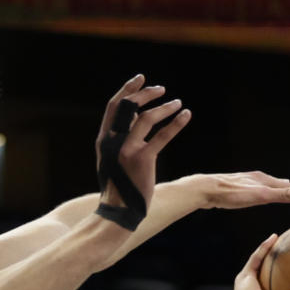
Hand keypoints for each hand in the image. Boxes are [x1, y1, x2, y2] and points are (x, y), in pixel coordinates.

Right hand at [96, 74, 190, 221]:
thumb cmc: (117, 187)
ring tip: (177, 102)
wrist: (118, 211)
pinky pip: (162, 136)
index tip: (140, 78)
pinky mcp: (143, 160)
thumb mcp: (109, 160)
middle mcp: (114, 141)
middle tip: (161, 89)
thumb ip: (117, 140)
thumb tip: (131, 121)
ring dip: (164, 107)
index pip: (114, 106)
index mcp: (104, 139)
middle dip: (146, 94)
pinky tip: (186, 114)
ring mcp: (128, 150)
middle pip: (129, 106)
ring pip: (147, 117)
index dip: (127, 89)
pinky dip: (176, 123)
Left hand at [201, 170, 289, 210]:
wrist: (206, 189)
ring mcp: (244, 182)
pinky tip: (253, 194)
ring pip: (264, 185)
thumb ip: (282, 194)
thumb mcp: (260, 196)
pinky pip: (251, 189)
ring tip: (280, 189)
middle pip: (276, 183)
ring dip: (274, 188)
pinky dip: (259, 191)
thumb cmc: (233, 194)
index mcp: (263, 180)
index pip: (286, 186)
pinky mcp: (233, 187)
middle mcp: (255, 178)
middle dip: (288, 188)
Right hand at [232, 234, 289, 289]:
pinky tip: (275, 237)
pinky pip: (256, 256)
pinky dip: (265, 246)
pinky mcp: (245, 274)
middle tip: (280, 263)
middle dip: (268, 270)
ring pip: (257, 264)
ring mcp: (246, 282)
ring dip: (266, 252)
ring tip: (278, 241)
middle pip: (260, 278)